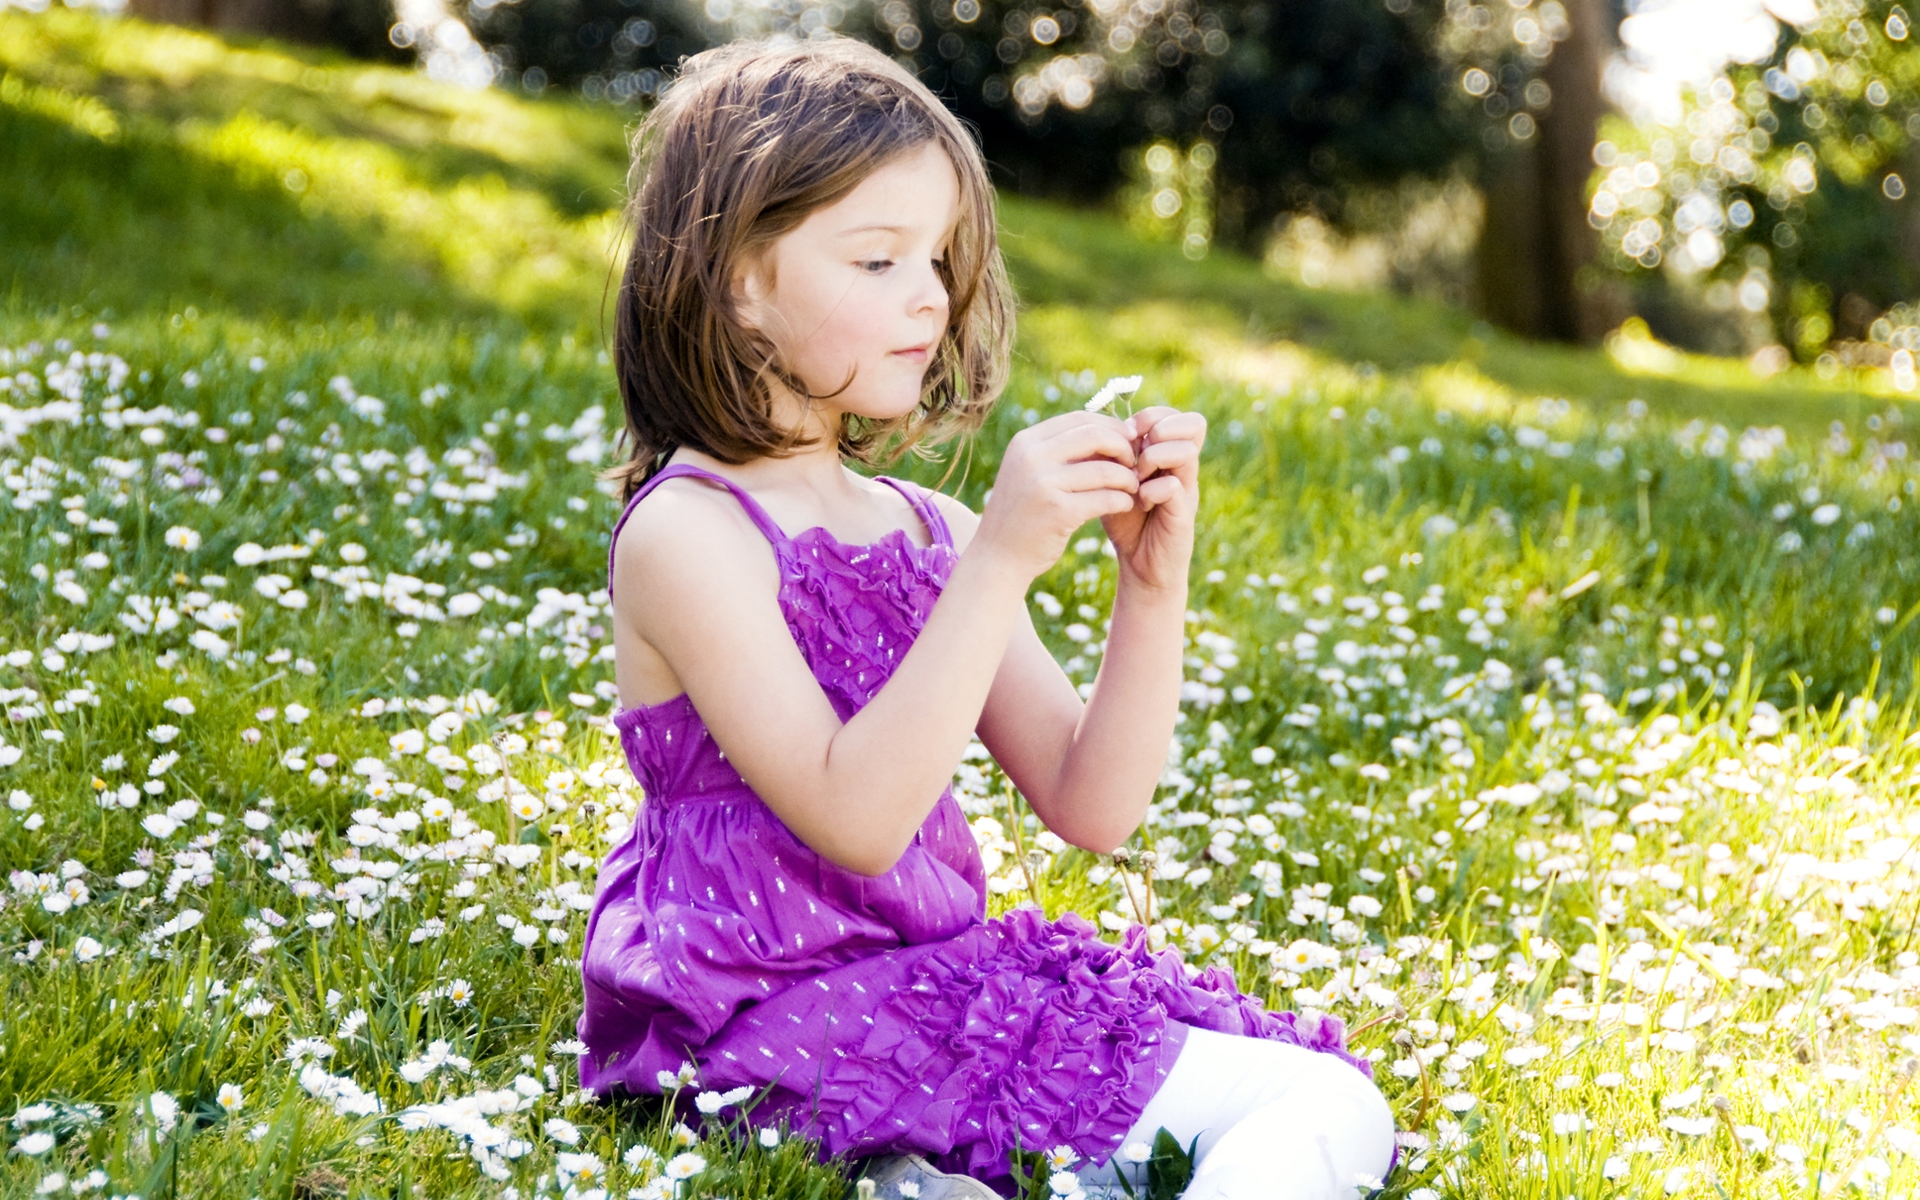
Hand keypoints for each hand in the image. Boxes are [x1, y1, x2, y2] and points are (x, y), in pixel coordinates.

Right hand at [972, 411, 1140, 581]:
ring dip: (1127, 478)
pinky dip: (1123, 500)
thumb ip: (1060, 451)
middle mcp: (1032, 457)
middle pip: (1095, 436)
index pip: (1079, 418)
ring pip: (1105, 469)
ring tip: (1133, 487)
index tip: (1128, 439)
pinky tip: (1126, 505)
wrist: (997, 556)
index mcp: (1026, 442)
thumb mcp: (1031, 472)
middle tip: (1135, 464)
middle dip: (1123, 448)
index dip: (1111, 426)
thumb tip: (1109, 432)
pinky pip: (1106, 498)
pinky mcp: (1059, 512)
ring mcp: (1043, 484)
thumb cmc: (1022, 513)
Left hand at [1101, 406, 1205, 593]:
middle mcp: (1184, 468)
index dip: (1150, 415)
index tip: (1125, 433)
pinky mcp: (1184, 514)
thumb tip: (1095, 426)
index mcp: (1168, 454)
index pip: (1174, 414)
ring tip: (1136, 477)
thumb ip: (1109, 454)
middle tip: (1136, 450)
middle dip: (1159, 429)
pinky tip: (1139, 502)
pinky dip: (1152, 490)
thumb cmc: (1124, 519)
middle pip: (1193, 424)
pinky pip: (1175, 486)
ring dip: (1155, 457)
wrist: (1139, 564)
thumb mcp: (1112, 480)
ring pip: (1186, 451)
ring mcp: (1188, 489)